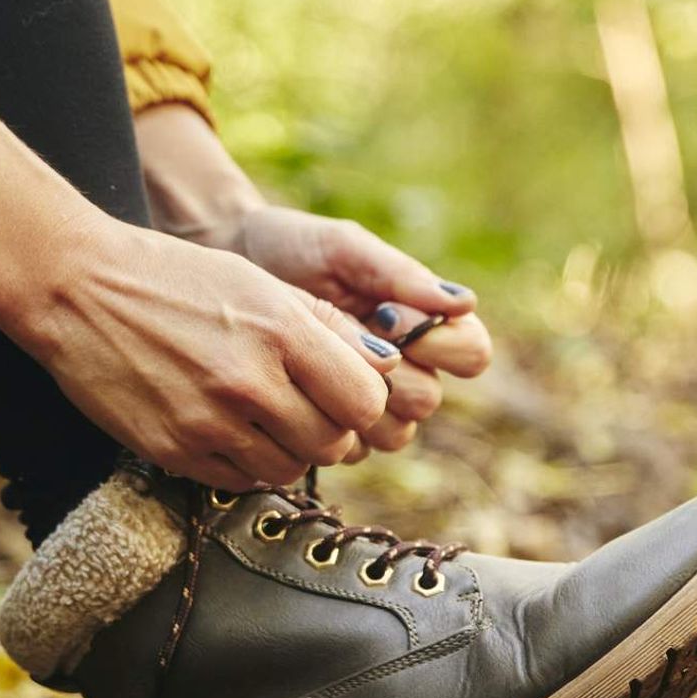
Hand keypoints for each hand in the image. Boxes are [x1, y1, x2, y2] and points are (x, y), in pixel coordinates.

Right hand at [20, 217, 399, 488]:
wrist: (76, 289)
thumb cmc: (173, 278)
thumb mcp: (255, 282)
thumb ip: (324, 325)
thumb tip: (385, 368)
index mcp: (280, 328)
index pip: (366, 400)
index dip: (361, 400)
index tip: (340, 389)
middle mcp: (249, 380)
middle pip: (334, 442)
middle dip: (328, 429)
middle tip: (303, 406)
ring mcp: (209, 421)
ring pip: (289, 469)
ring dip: (287, 449)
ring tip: (261, 416)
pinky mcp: (173, 450)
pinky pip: (239, 482)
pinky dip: (245, 463)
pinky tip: (228, 429)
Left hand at [133, 103, 491, 457]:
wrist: (225, 264)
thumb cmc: (291, 248)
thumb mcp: (343, 249)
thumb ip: (397, 273)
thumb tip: (463, 302)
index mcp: (422, 324)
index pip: (471, 353)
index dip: (441, 345)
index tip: (387, 314)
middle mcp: (404, 368)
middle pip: (427, 401)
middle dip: (387, 375)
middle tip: (344, 344)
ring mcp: (364, 402)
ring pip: (391, 434)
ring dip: (356, 405)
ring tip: (314, 366)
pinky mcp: (323, 422)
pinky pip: (346, 449)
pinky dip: (322, 423)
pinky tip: (291, 389)